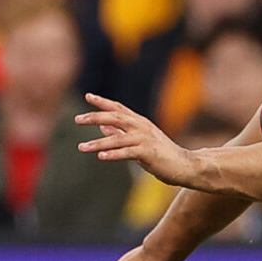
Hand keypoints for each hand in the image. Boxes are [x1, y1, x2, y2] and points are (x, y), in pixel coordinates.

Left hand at [75, 94, 198, 185]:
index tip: (88, 96)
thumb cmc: (161, 154)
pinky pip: (127, 153)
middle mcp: (142, 127)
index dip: (103, 102)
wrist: (184, 165)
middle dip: (95, 117)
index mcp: (139, 122)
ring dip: (98, 143)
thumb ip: (121, 133)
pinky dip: (114, 154)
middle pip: (116, 117)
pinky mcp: (148, 153)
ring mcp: (145, 139)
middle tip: (77, 119)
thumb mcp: (139, 141)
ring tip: (81, 147)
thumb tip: (102, 126)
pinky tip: (101, 157)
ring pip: (117, 138)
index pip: (118, 108)